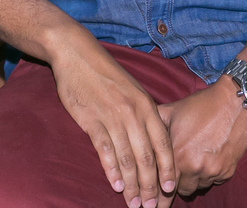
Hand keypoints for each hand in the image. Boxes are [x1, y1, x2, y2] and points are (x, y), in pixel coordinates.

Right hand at [51, 38, 176, 207]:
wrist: (77, 54)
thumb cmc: (105, 73)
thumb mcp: (133, 90)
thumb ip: (143, 114)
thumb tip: (152, 140)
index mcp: (146, 106)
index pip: (163, 144)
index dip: (167, 169)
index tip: (170, 190)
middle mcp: (133, 113)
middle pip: (146, 157)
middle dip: (150, 186)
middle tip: (150, 206)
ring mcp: (112, 116)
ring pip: (127, 158)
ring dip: (131, 185)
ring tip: (133, 203)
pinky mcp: (91, 119)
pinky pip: (104, 149)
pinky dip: (111, 169)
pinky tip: (115, 185)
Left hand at [158, 79, 246, 196]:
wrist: (235, 104)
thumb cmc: (200, 106)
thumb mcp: (171, 112)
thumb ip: (153, 126)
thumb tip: (138, 132)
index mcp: (177, 154)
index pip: (162, 184)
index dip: (155, 194)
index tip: (150, 203)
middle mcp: (194, 167)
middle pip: (179, 190)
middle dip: (172, 188)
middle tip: (168, 186)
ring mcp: (212, 172)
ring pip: (196, 188)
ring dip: (190, 181)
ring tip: (186, 170)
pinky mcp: (227, 172)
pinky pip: (212, 182)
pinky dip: (206, 177)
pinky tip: (203, 164)